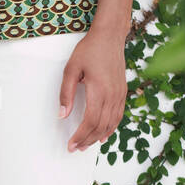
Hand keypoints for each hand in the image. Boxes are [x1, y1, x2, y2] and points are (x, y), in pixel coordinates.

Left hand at [59, 28, 127, 151]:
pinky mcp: (122, 92)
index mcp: (99, 90)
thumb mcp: (71, 69)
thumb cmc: (89, 50)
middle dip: (87, 140)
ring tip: (86, 145)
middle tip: (75, 148)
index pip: (90, 121)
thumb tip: (62, 115)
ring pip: (111, 124)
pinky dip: (110, 128)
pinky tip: (103, 135)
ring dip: (98, 137)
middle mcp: (112, 94)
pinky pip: (118, 116)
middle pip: (101, 126)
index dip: (80, 136)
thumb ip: (66, 93)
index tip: (71, 144)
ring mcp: (119, 94)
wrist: (110, 37)